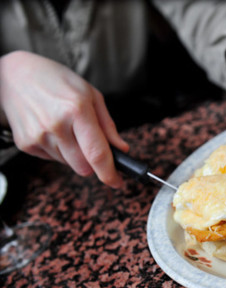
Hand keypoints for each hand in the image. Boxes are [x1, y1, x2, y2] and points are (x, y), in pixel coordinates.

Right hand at [0, 51, 128, 187]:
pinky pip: (52, 159)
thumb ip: (108, 125)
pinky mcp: (26, 144)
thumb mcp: (91, 95)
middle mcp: (56, 125)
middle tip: (90, 142)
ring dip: (75, 154)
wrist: (14, 75)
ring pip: (69, 164)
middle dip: (92, 161)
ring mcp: (38, 136)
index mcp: (77, 110)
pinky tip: (53, 129)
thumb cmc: (57, 81)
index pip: (97, 153)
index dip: (109, 173)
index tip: (117, 182)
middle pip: (84, 166)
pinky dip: (59, 150)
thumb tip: (121, 149)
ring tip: (67, 127)